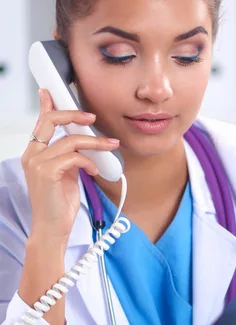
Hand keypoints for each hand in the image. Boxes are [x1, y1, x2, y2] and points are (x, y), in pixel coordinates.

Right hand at [21, 89, 119, 243]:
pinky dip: (89, 162)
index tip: (53, 92)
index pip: (41, 122)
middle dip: (74, 115)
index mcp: (34, 153)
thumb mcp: (66, 175)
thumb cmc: (59, 204)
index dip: (47, 105)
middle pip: (51, 121)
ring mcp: (37, 163)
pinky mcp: (48, 172)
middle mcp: (32, 154)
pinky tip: (95, 170)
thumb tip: (84, 146)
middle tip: (92, 117)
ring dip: (95, 142)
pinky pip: (74, 157)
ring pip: (70, 140)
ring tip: (110, 146)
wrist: (52, 228)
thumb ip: (70, 158)